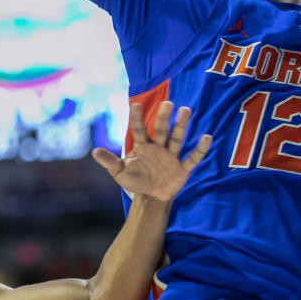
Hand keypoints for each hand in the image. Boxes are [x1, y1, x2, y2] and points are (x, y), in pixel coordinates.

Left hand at [91, 101, 210, 201]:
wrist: (151, 196)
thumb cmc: (135, 180)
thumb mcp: (120, 172)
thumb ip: (109, 162)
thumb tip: (94, 152)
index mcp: (142, 146)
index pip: (138, 130)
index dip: (136, 118)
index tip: (134, 104)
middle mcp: (158, 147)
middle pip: (161, 130)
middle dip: (164, 117)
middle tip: (168, 103)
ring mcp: (171, 156)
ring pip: (177, 139)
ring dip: (181, 126)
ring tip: (186, 110)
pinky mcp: (182, 168)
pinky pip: (192, 158)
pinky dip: (199, 149)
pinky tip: (206, 137)